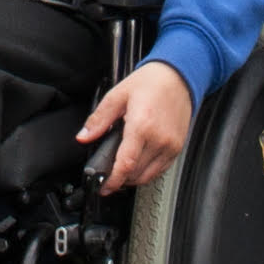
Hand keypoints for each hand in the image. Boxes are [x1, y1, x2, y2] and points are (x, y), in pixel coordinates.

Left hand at [78, 60, 192, 192]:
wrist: (178, 76)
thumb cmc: (151, 82)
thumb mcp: (118, 95)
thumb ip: (99, 119)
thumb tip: (84, 137)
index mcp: (142, 126)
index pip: (125, 164)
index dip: (113, 180)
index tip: (104, 187)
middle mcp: (159, 139)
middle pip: (136, 173)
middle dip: (120, 179)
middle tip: (108, 176)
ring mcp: (171, 145)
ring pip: (149, 176)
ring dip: (133, 178)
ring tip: (121, 172)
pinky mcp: (178, 147)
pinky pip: (161, 169)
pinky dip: (147, 172)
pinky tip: (137, 165)